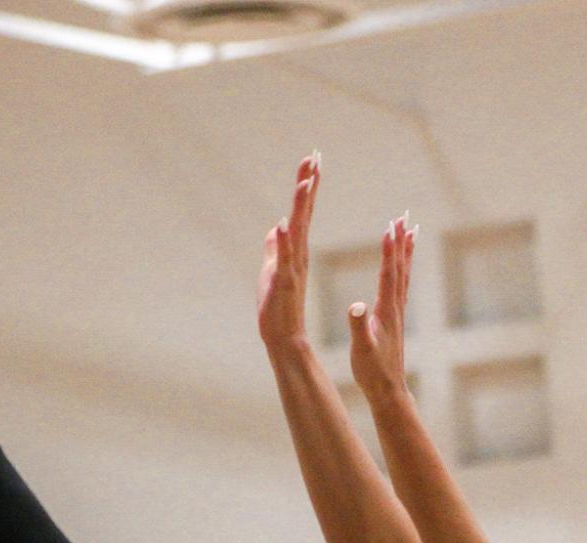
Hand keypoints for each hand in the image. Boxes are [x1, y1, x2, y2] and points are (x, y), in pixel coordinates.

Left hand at [257, 153, 319, 351]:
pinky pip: (284, 259)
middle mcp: (298, 256)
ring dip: (301, 208)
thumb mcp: (272, 272)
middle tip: (314, 158)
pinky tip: (284, 223)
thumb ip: (275, 249)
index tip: (311, 162)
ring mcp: (292, 270)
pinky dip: (284, 241)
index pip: (301, 214)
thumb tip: (275, 229)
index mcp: (295, 253)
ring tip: (306, 182)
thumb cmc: (278, 311)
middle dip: (308, 186)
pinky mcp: (284, 284)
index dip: (306, 188)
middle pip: (303, 215)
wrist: (283, 340)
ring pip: (298, 232)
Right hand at [349, 215, 414, 403]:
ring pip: (403, 273)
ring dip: (405, 250)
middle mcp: (395, 307)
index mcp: (386, 310)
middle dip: (401, 240)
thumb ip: (358, 326)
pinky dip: (402, 268)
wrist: (388, 390)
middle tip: (403, 216)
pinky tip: (401, 263)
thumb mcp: (361, 348)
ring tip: (409, 230)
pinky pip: (400, 285)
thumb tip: (356, 306)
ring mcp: (397, 312)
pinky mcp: (395, 319)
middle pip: (400, 267)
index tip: (391, 226)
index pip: (389, 273)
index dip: (390, 249)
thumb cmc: (372, 371)